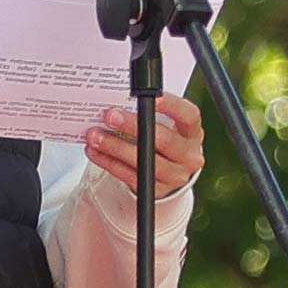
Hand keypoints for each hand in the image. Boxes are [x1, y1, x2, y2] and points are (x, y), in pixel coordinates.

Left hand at [85, 94, 203, 198]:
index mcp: (192, 134)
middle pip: (164, 141)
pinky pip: (129, 176)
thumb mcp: (166, 126)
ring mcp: (174, 176)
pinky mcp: (155, 190)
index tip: (150, 97)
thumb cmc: (164, 141)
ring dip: (115, 147)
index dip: (172, 106)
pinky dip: (109, 162)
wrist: (170, 174)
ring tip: (95, 136)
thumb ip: (150, 114)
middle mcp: (188, 156)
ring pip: (144, 161)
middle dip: (133, 126)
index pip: (189, 116)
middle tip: (110, 116)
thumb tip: (119, 102)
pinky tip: (95, 152)